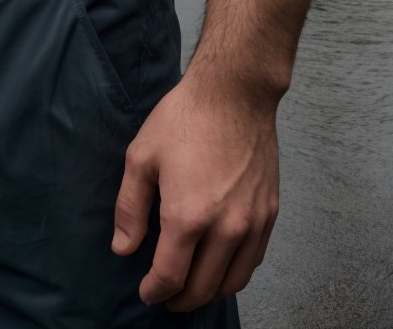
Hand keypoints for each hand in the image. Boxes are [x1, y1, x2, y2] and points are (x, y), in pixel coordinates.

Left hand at [111, 69, 278, 311]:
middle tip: (166, 298)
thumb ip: (129, 208)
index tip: (146, 293)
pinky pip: (253, 260)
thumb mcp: (141, 157)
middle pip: (202, 288)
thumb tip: (123, 249)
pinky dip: (235, 274)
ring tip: (192, 290)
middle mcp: (225, 228)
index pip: (170, 277)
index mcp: (188, 217)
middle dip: (180, 300)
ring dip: (210, 293)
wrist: (234, 93)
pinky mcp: (269, 213)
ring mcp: (252, 223)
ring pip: (232, 281)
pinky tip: (221, 268)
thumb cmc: (184, 119)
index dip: (154, 291)